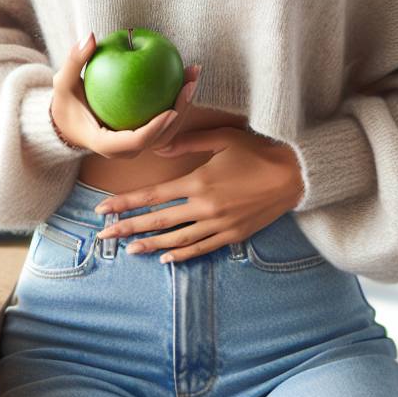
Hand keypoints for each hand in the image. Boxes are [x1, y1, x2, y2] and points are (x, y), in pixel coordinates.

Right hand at [50, 31, 199, 157]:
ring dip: (184, 106)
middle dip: (180, 113)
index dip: (155, 129)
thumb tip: (89, 36)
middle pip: (160, 138)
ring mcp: (135, 145)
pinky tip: (184, 76)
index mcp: (105, 144)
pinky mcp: (143, 135)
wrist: (66, 124)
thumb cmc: (65, 104)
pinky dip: (176, 101)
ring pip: (167, 132)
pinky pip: (164, 122)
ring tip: (193, 76)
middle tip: (190, 84)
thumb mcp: (63, 83)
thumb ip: (74, 61)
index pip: (135, 141)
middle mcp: (124, 150)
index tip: (171, 109)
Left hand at [93, 127, 304, 262]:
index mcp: (199, 181)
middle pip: (158, 221)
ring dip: (150, 246)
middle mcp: (205, 207)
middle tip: (103, 235)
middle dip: (128, 227)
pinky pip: (202, 248)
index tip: (103, 209)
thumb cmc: (258, 150)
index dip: (126, 203)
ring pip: (177, 240)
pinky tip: (166, 258)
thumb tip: (160, 147)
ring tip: (129, 250)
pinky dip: (182, 255)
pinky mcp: (233, 235)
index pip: (153, 196)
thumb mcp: (223, 138)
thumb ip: (189, 142)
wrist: (294, 175)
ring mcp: (219, 224)